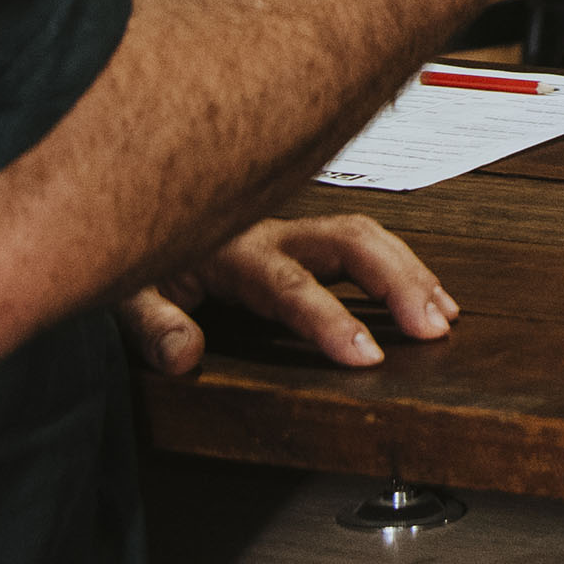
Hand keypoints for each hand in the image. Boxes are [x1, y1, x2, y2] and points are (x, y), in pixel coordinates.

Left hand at [115, 213, 453, 377]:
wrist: (119, 208)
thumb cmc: (127, 259)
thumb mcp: (122, 296)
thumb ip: (152, 324)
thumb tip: (185, 355)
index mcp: (230, 250)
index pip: (289, 286)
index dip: (330, 320)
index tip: (368, 356)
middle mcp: (268, 233)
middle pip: (350, 241)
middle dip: (398, 282)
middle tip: (434, 326)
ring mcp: (287, 231)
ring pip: (363, 235)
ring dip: (409, 271)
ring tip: (444, 311)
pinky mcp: (296, 239)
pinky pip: (357, 241)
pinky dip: (398, 264)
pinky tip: (423, 290)